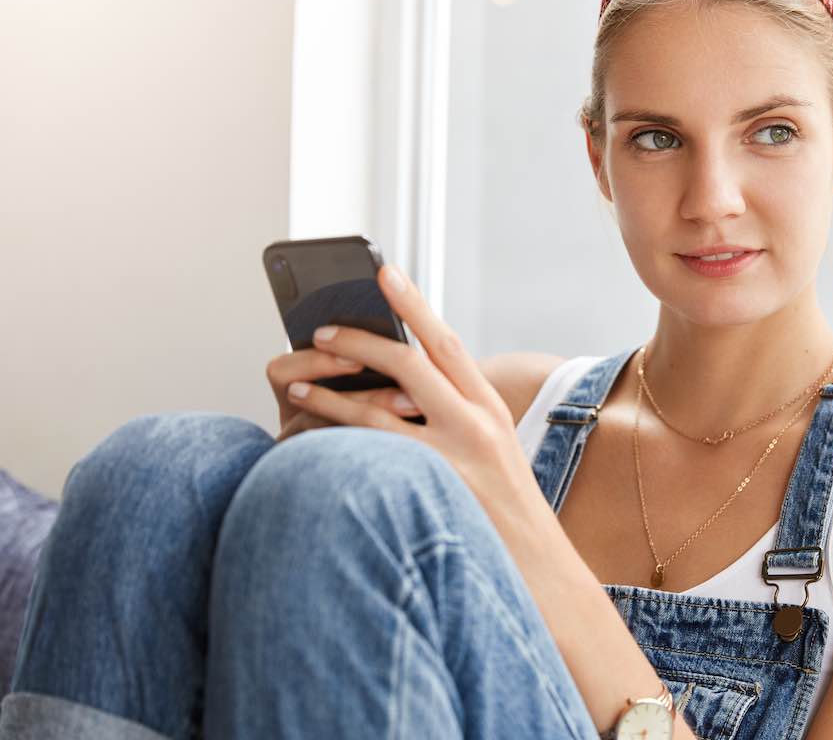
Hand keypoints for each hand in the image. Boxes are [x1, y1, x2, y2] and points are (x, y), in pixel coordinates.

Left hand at [282, 264, 533, 505]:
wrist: (534, 562)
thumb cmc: (501, 503)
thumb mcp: (493, 446)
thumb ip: (457, 411)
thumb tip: (399, 380)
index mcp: (488, 406)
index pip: (446, 342)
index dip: (413, 303)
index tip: (384, 272)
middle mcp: (474, 422)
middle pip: (410, 361)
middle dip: (359, 341)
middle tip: (320, 331)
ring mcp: (451, 456)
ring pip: (377, 409)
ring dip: (330, 392)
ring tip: (296, 386)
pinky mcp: (428, 488)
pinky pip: (367, 455)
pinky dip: (333, 438)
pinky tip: (305, 434)